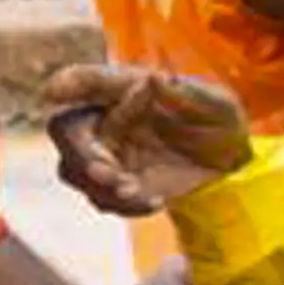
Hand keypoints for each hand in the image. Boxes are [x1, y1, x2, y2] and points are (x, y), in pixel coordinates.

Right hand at [39, 58, 254, 212]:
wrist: (230, 167)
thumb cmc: (220, 123)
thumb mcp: (219, 106)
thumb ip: (190, 95)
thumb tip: (157, 79)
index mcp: (126, 88)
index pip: (89, 80)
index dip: (69, 83)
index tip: (54, 91)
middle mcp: (106, 118)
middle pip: (66, 129)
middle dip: (81, 153)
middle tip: (108, 173)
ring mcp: (105, 154)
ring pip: (73, 169)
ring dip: (99, 185)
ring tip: (136, 191)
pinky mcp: (113, 186)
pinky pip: (101, 198)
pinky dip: (123, 205)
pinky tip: (154, 200)